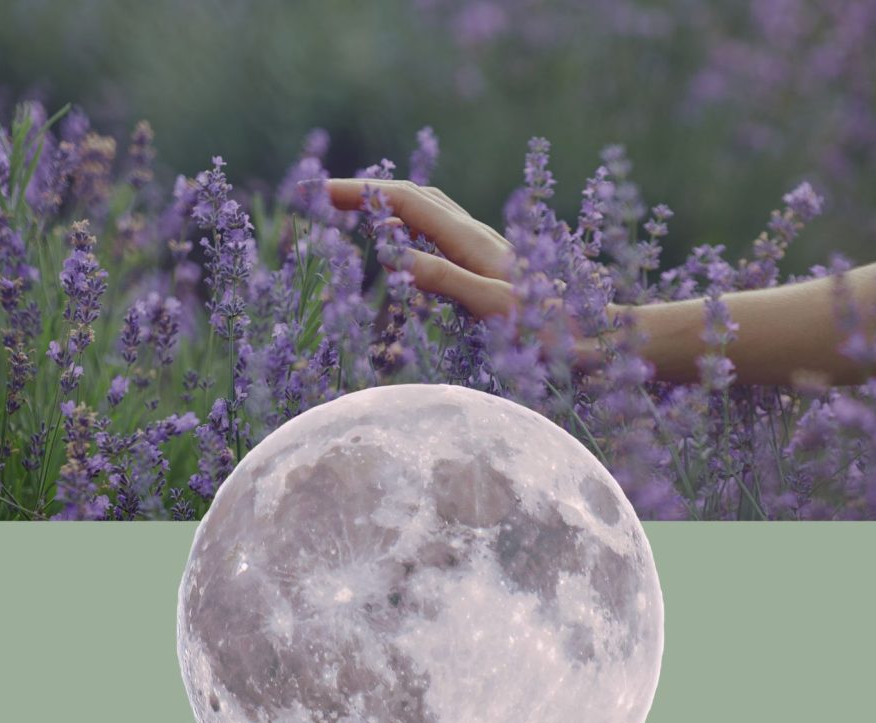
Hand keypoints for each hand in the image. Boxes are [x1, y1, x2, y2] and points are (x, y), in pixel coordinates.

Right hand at [324, 177, 610, 369]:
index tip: (318, 191)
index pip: (405, 203)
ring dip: (389, 202)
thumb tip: (393, 253)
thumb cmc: (551, 331)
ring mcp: (484, 249)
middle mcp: (476, 237)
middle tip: (323, 196)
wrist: (596, 339)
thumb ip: (446, 279)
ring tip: (355, 207)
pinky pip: (441, 232)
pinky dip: (411, 224)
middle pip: (414, 198)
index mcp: (471, 241)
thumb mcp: (493, 309)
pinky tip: (405, 238)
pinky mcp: (489, 265)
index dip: (361, 193)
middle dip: (367, 192)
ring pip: (429, 210)